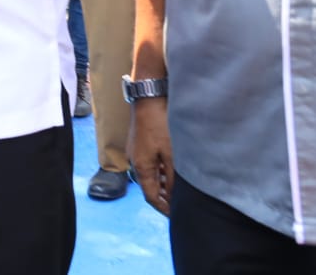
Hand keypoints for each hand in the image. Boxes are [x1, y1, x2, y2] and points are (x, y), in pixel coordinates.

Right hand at [129, 97, 173, 215]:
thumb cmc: (159, 126)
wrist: (148, 100)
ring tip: (179, 188)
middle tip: (180, 203)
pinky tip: (171, 169)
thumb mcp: (171, 154)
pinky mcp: (139, 144)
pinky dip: (160, 172)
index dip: (164, 208)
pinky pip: (149, 165)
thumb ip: (173, 177)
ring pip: (150, 176)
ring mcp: (136, 153)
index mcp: (141, 168)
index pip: (151, 197)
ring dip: (163, 184)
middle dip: (164, 198)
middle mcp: (135, 162)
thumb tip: (175, 195)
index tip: (176, 215)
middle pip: (149, 187)